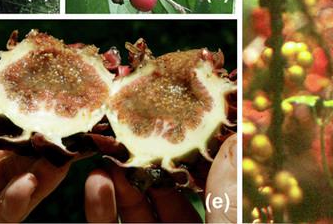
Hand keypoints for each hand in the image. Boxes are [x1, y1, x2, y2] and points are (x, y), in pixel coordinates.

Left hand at [0, 64, 71, 221]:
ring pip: (20, 188)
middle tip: (76, 132)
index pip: (6, 133)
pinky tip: (29, 182)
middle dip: (48, 147)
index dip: (31, 120)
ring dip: (44, 174)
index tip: (59, 104)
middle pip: (21, 161)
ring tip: (63, 157)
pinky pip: (3, 215)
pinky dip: (18, 200)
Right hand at [84, 135, 236, 222]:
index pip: (205, 181)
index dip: (189, 151)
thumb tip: (235, 140)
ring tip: (109, 151)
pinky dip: (98, 207)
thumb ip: (227, 195)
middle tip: (134, 127)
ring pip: (131, 205)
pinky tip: (97, 183)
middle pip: (162, 188)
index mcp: (217, 219)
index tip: (175, 117)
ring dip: (118, 176)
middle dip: (146, 157)